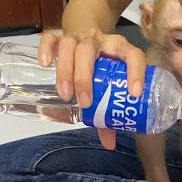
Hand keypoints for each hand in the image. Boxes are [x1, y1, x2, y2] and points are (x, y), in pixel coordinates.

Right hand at [38, 29, 145, 149]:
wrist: (91, 39)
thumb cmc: (104, 67)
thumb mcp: (111, 84)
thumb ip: (110, 111)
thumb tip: (110, 144)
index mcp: (121, 50)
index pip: (133, 56)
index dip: (136, 73)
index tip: (133, 94)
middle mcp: (101, 40)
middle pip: (90, 51)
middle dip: (85, 78)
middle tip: (84, 103)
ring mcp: (80, 36)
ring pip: (70, 46)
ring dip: (66, 70)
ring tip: (65, 94)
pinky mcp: (61, 37)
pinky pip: (50, 38)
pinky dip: (47, 49)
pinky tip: (45, 64)